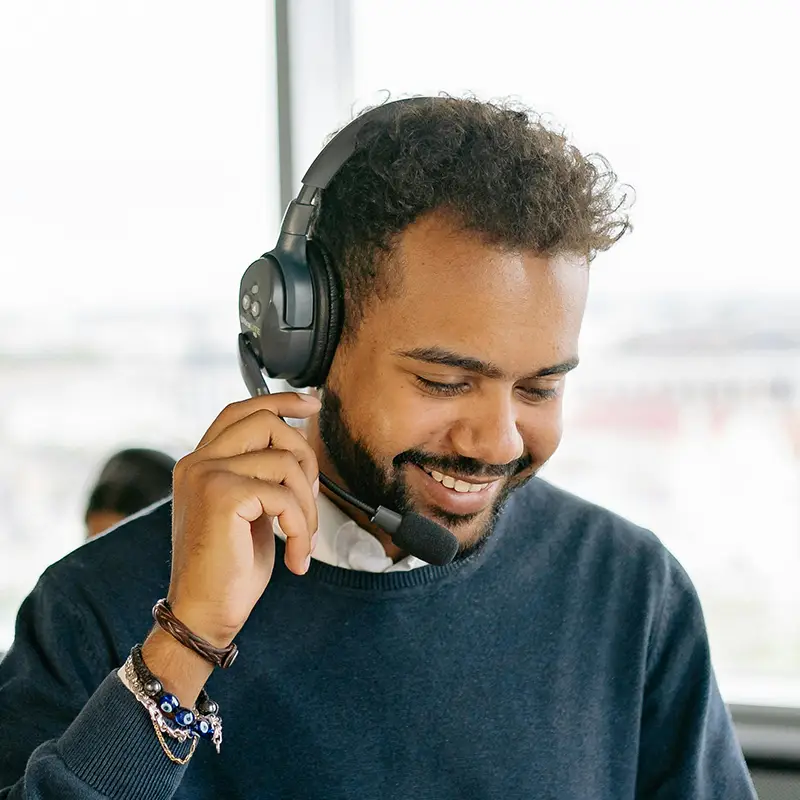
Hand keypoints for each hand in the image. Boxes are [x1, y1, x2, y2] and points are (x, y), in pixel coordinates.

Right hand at [167, 391, 320, 646]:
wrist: (203, 614)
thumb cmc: (230, 568)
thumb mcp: (249, 510)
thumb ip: (261, 474)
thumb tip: (296, 443)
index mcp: (200, 462)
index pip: (241, 410)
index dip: (279, 400)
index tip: (312, 404)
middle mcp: (198, 462)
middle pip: (268, 422)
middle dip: (305, 457)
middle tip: (311, 502)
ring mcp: (207, 475)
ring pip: (286, 461)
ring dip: (308, 505)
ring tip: (303, 539)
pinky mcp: (223, 496)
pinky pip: (286, 495)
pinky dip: (302, 528)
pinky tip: (296, 557)